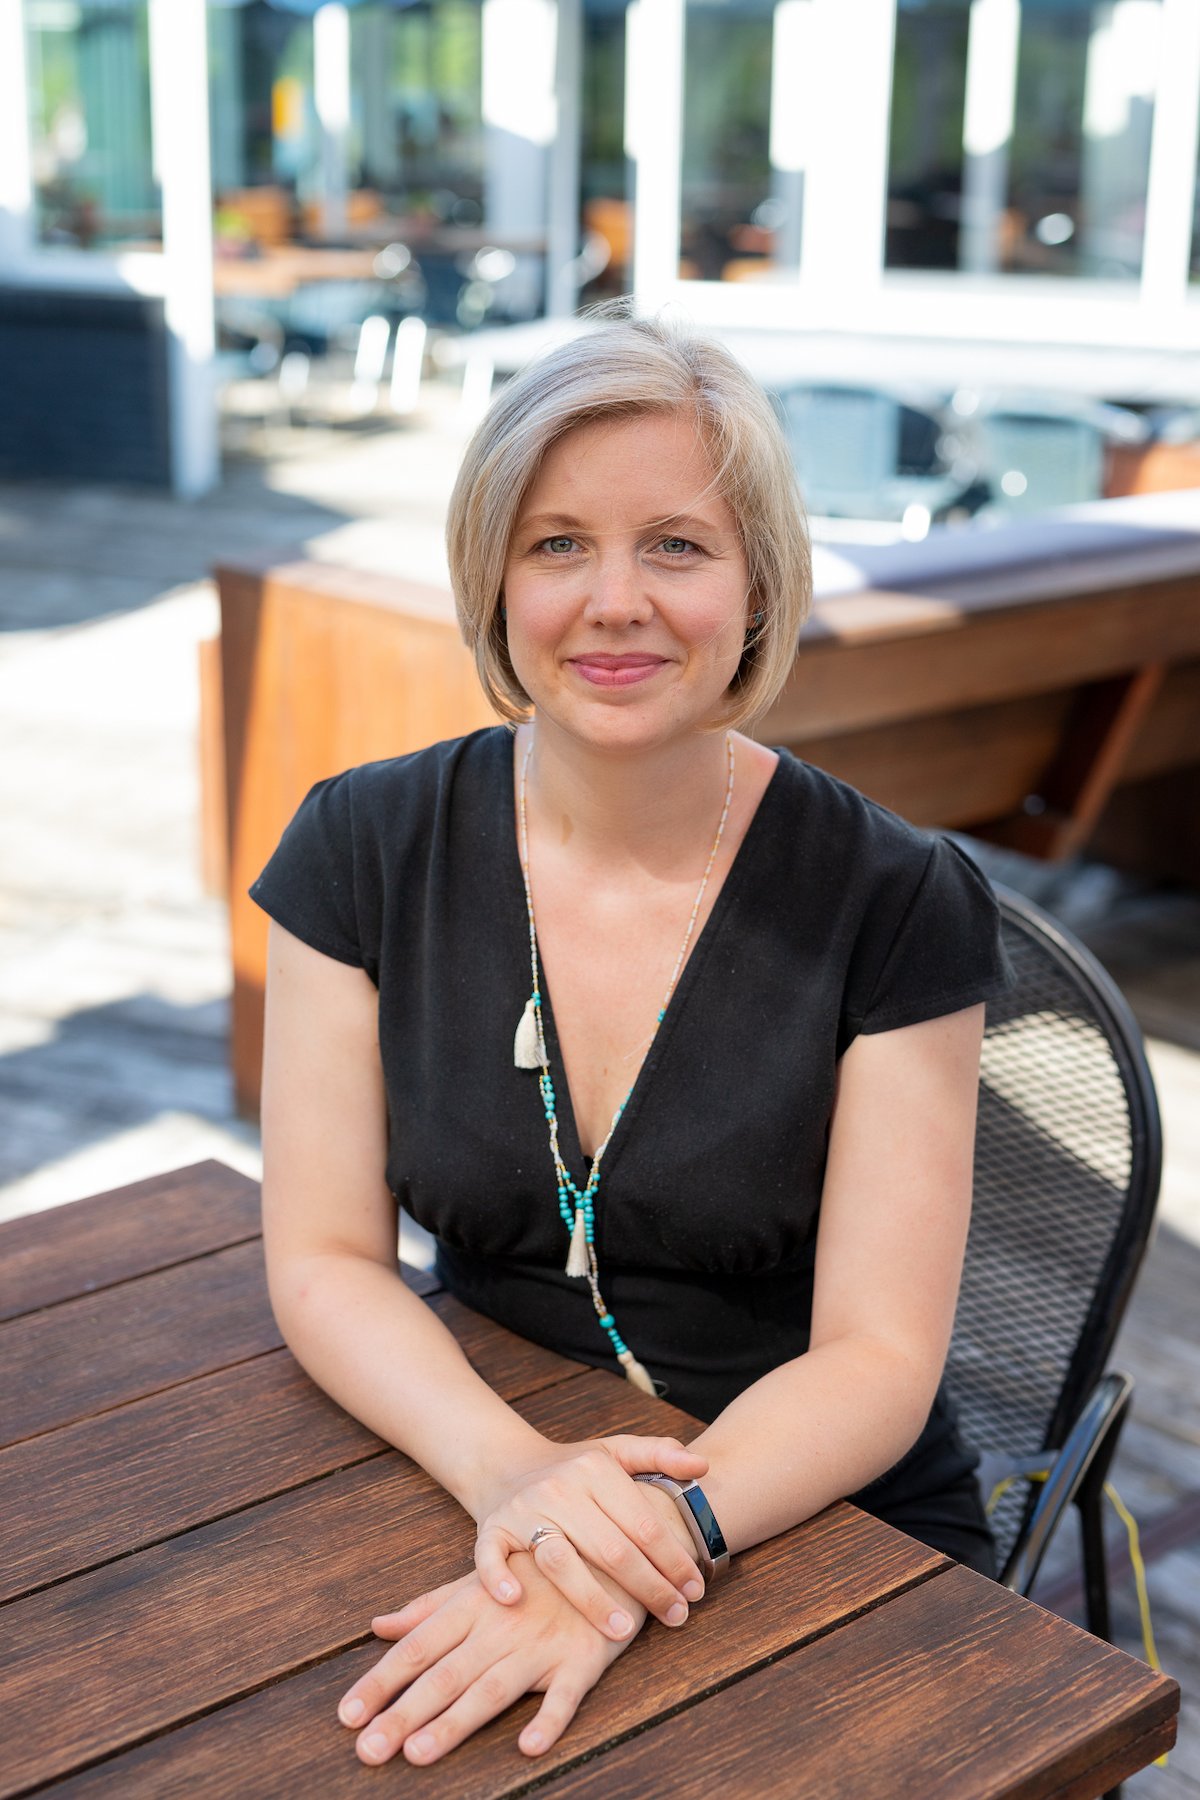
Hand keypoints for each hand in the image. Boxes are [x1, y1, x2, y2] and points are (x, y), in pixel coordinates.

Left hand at [336, 1556, 641, 1766]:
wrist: (608, 1547)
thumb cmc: (536, 1569)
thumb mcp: (479, 1581)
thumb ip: (429, 1607)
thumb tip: (378, 1626)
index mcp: (472, 1605)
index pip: (418, 1649)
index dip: (381, 1681)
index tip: (347, 1716)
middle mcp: (501, 1626)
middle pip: (446, 1675)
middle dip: (405, 1713)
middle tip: (368, 1750)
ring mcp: (542, 1644)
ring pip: (493, 1688)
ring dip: (456, 1722)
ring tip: (418, 1754)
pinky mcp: (583, 1659)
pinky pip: (566, 1695)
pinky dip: (549, 1719)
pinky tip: (528, 1746)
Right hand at [473, 1434, 707, 1636]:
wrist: (507, 1465)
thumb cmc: (574, 1469)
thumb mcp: (615, 1452)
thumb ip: (659, 1454)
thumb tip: (703, 1467)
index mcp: (594, 1469)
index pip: (642, 1523)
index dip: (674, 1559)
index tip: (696, 1589)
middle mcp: (559, 1488)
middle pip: (610, 1548)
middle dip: (649, 1587)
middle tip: (677, 1617)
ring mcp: (522, 1510)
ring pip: (559, 1560)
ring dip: (591, 1599)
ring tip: (623, 1631)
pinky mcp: (491, 1529)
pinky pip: (490, 1556)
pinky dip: (499, 1577)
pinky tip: (515, 1600)